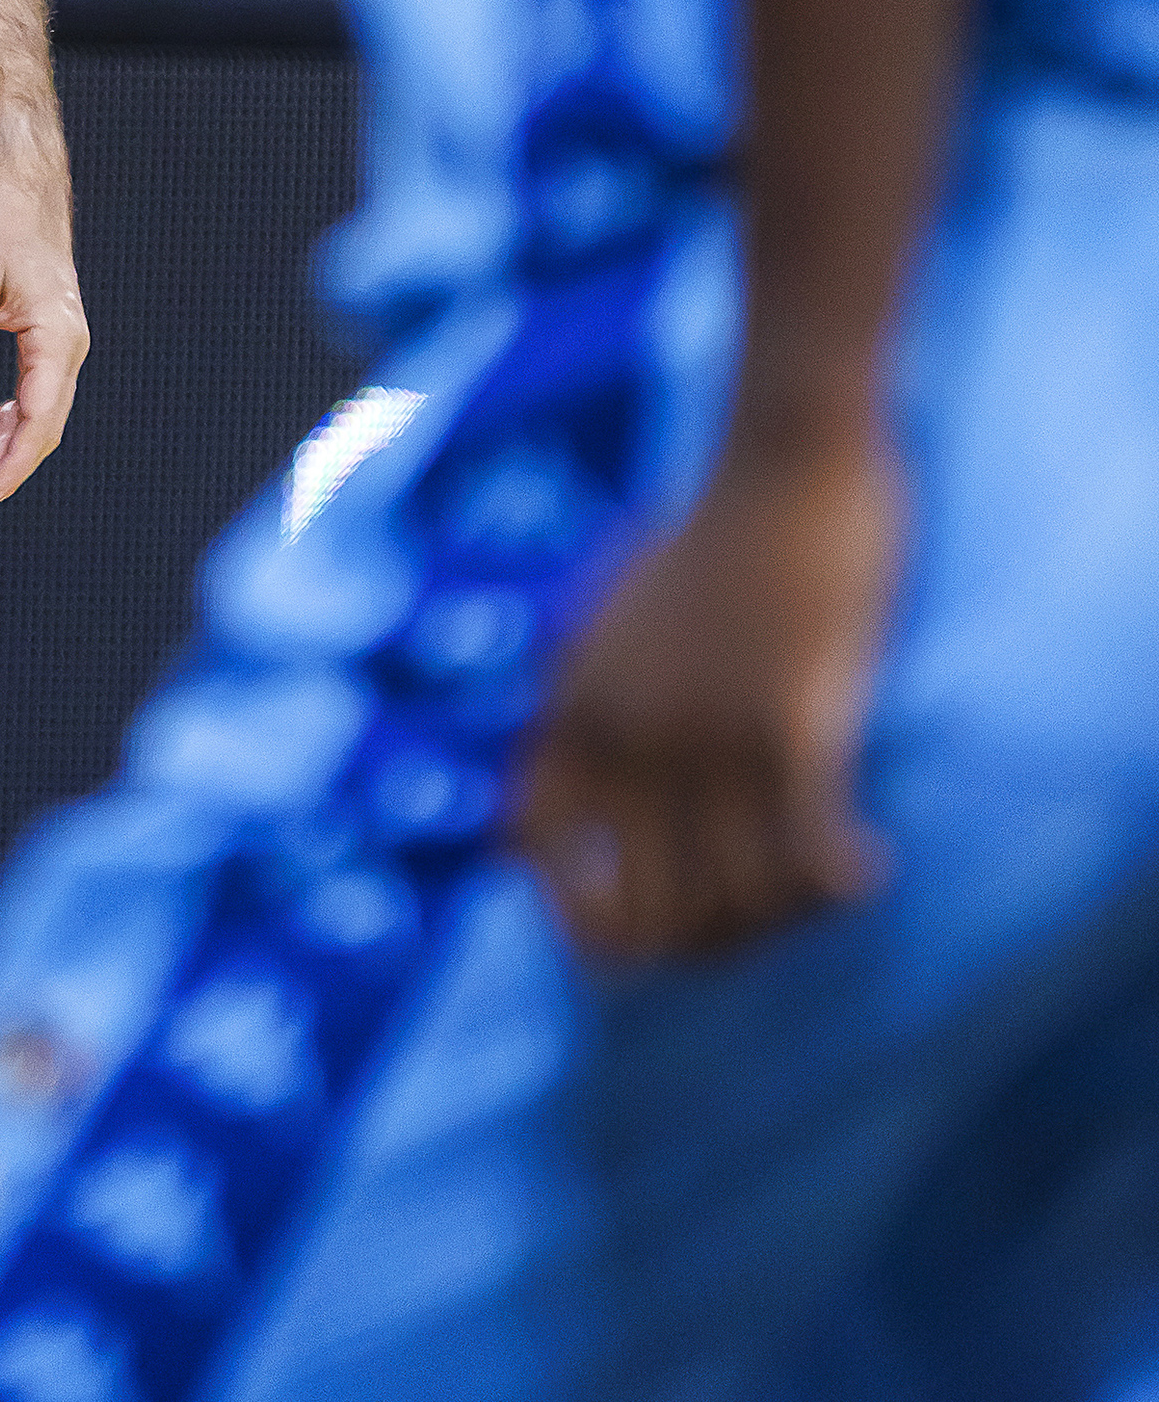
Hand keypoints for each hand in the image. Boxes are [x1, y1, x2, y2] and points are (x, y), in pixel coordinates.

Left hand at [0, 139, 87, 513]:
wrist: (22, 188)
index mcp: (57, 337)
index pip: (38, 419)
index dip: (11, 464)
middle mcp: (68, 347)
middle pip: (44, 427)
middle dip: (7, 467)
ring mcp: (61, 344)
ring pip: (38, 414)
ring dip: (4, 447)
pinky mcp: (46, 339)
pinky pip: (33, 393)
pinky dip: (6, 419)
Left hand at [510, 413, 901, 961]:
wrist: (784, 455)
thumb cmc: (711, 541)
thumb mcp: (607, 627)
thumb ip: (580, 715)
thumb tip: (535, 832)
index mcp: (572, 711)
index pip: (535, 861)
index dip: (582, 925)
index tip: (649, 930)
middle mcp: (626, 735)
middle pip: (646, 918)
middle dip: (705, 947)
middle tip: (760, 921)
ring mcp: (705, 733)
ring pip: (733, 904)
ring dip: (782, 922)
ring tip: (819, 891)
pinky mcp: (790, 722)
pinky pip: (805, 857)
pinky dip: (836, 885)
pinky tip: (865, 868)